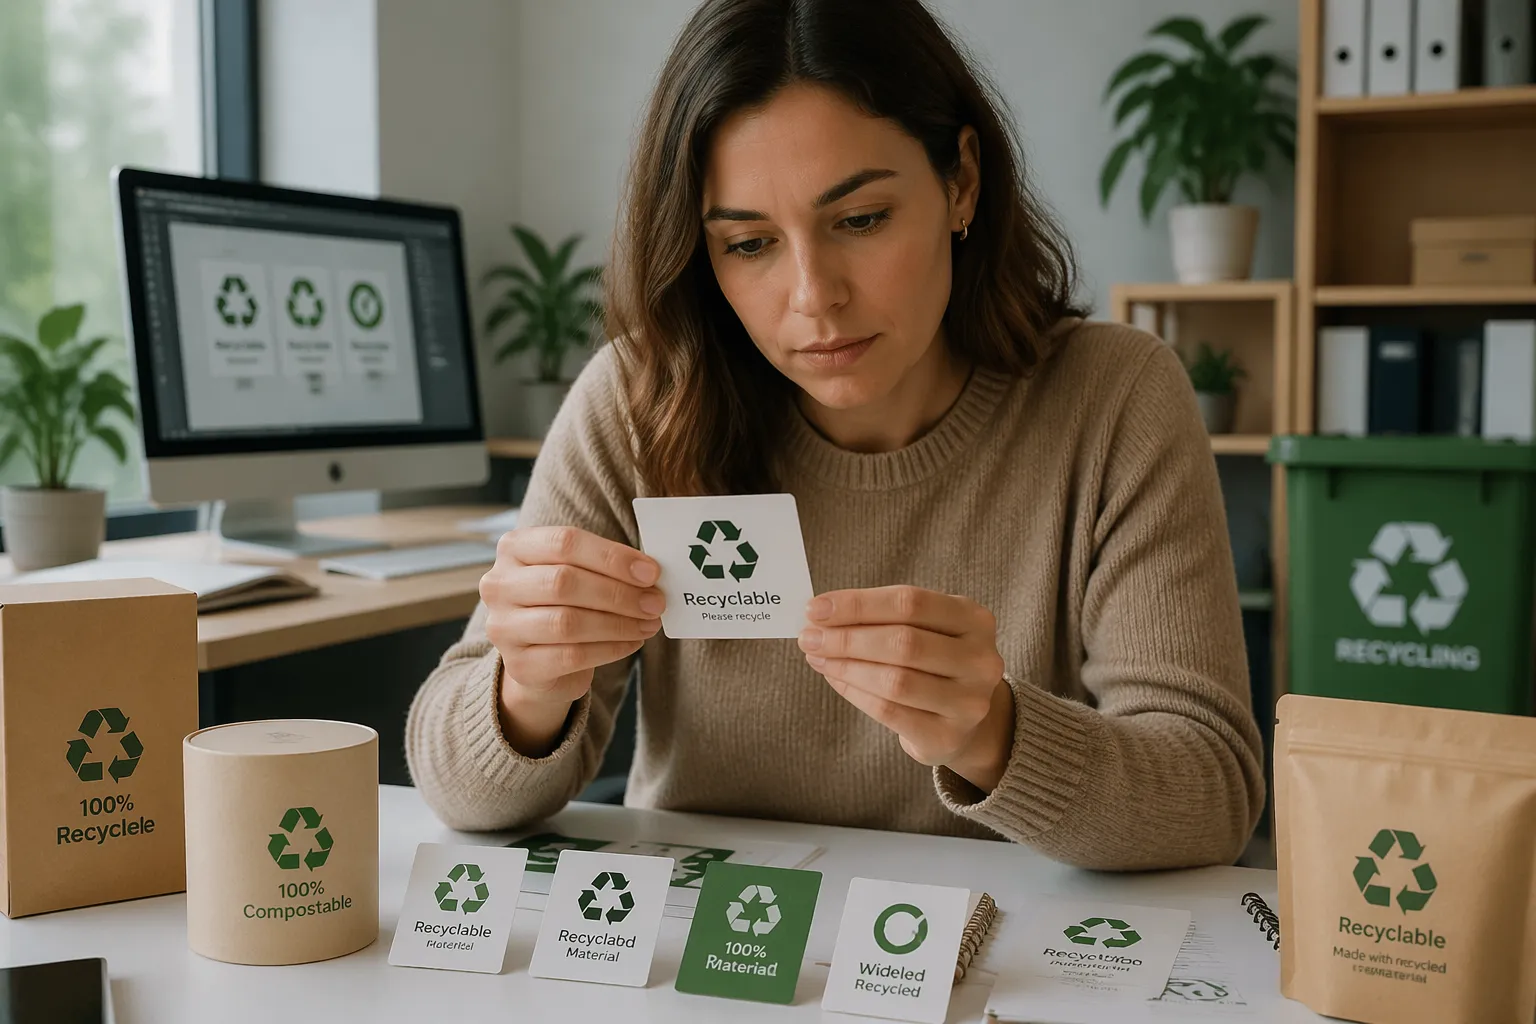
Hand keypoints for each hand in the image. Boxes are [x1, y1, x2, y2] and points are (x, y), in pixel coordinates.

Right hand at [480, 526, 663, 755]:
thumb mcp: (577, 572)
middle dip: (619, 593)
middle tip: (655, 602)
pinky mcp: (519, 665)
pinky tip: (632, 643)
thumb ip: (605, 566)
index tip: (650, 572)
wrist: (540, 657)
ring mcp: (503, 627)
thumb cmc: (565, 602)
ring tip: (649, 623)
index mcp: (514, 548)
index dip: (612, 557)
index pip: (564, 542)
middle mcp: (499, 584)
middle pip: (564, 582)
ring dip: (618, 623)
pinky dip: (610, 649)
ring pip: (568, 622)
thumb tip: (650, 573)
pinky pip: (571, 656)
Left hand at [798, 586, 1014, 791]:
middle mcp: (980, 660)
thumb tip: (821, 615)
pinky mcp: (948, 736)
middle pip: (903, 642)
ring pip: (894, 681)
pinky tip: (835, 679)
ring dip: (845, 666)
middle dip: (846, 638)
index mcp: (975, 619)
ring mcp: (969, 702)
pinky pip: (889, 712)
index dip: (858, 604)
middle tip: (808, 637)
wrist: (965, 718)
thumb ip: (882, 617)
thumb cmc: (934, 660)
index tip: (815, 608)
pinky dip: (854, 693)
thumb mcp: (925, 627)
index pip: (910, 602)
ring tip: (818, 657)